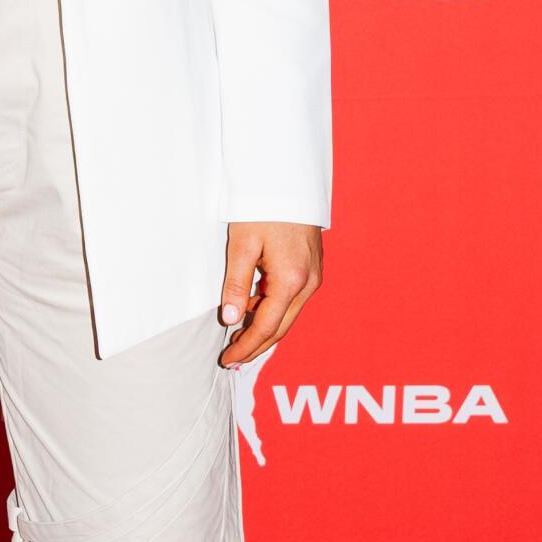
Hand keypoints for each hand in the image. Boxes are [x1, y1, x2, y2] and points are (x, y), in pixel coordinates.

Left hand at [217, 222, 320, 370]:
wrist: (289, 181)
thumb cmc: (263, 209)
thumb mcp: (242, 245)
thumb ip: (236, 285)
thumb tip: (230, 319)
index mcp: (291, 281)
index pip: (266, 327)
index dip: (245, 347)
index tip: (227, 359)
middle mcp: (308, 283)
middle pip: (281, 328)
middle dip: (256, 346)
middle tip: (232, 359)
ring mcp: (314, 277)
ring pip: (289, 316)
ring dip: (266, 331)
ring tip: (241, 343)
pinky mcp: (313, 269)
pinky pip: (294, 301)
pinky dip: (275, 313)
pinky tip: (256, 315)